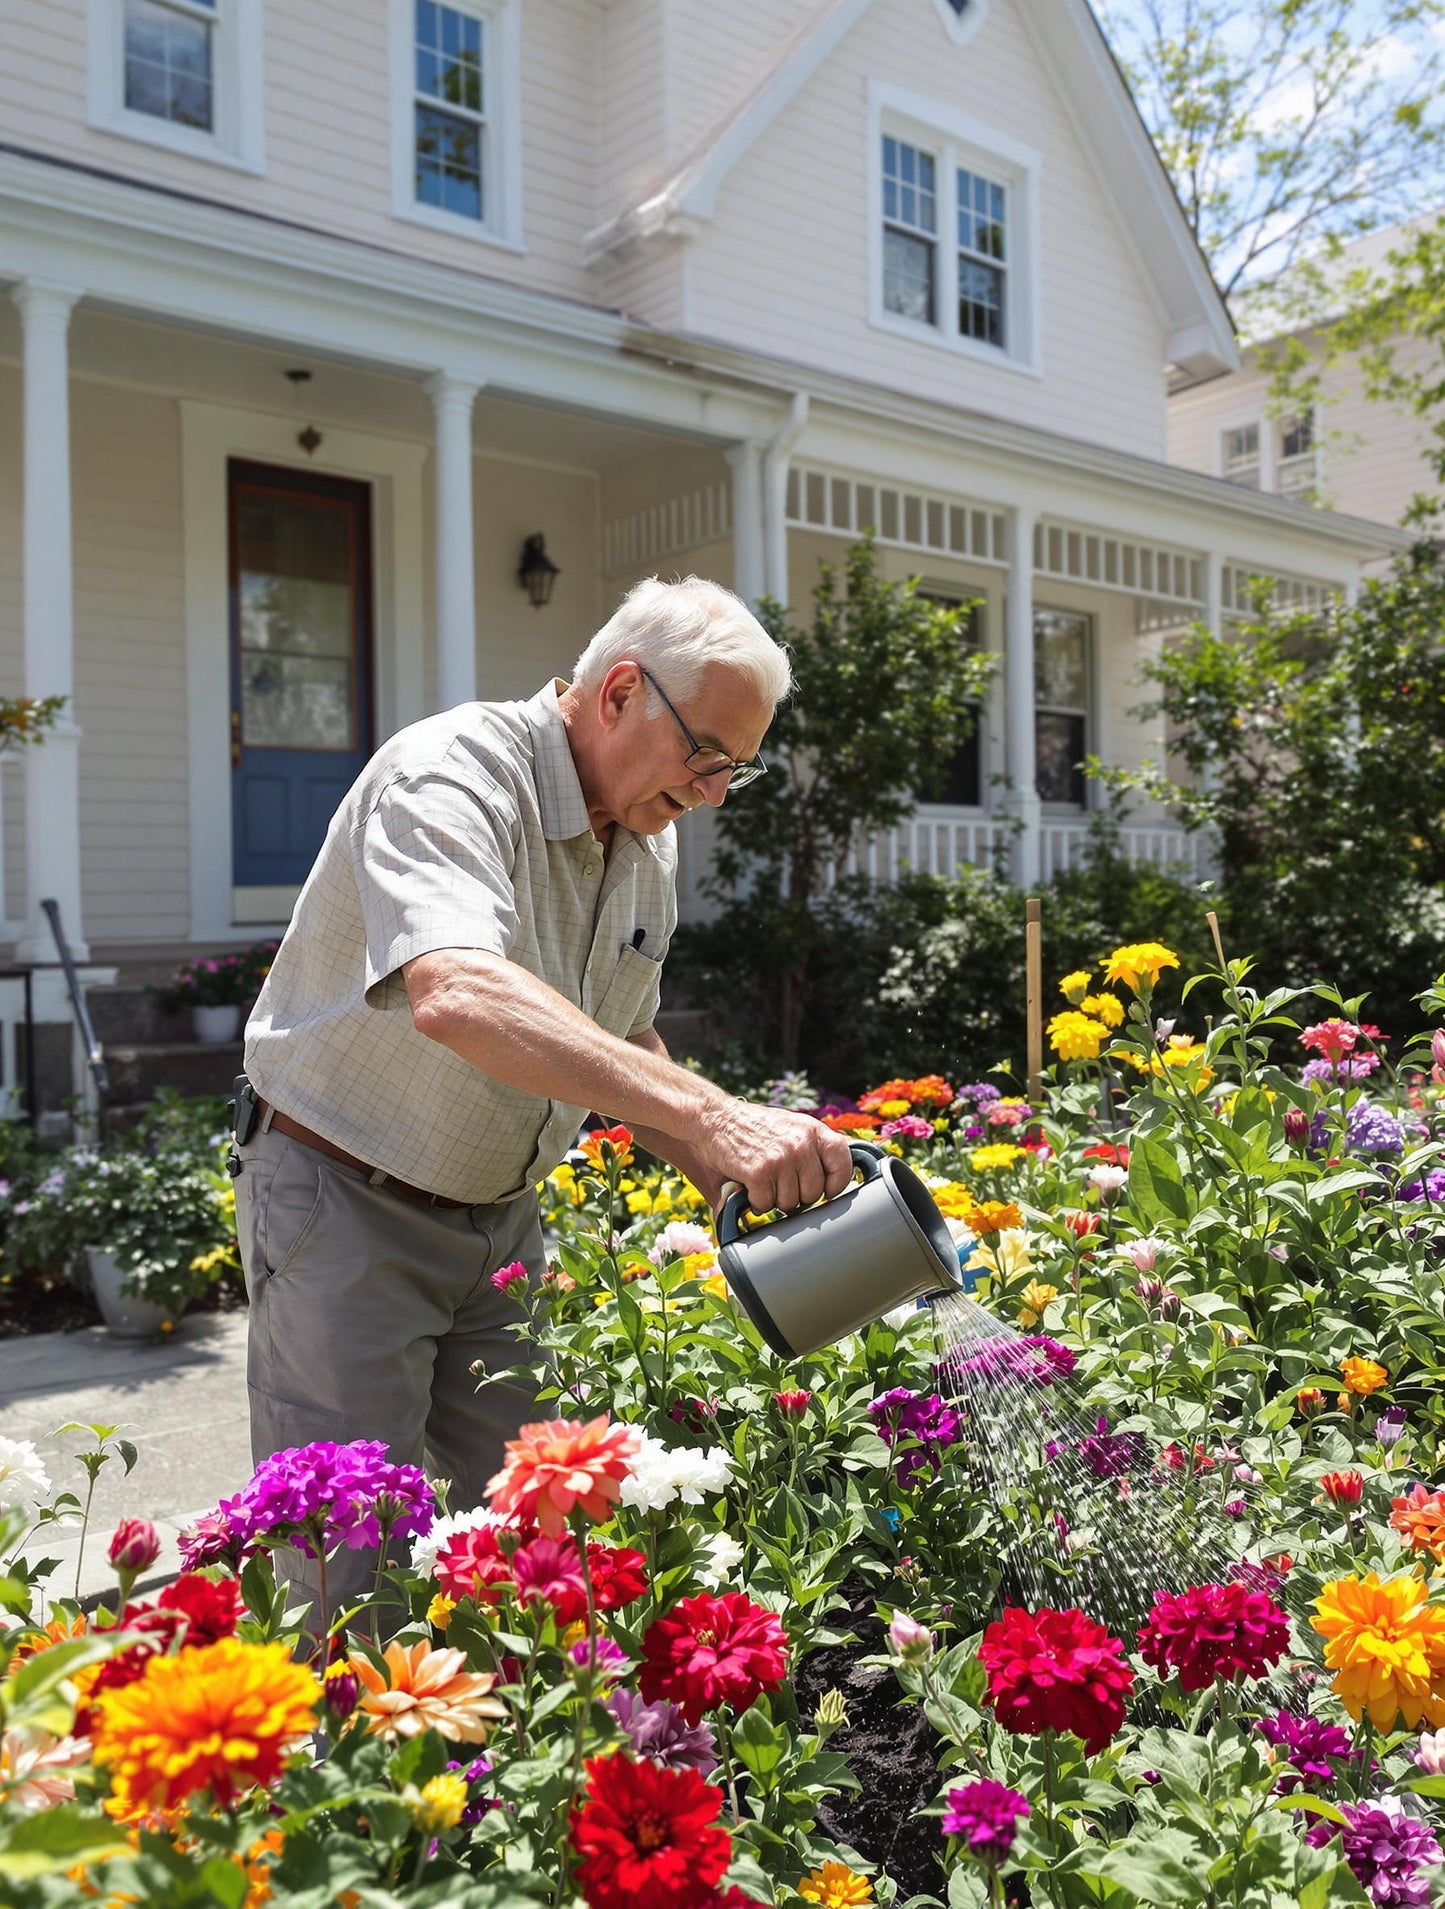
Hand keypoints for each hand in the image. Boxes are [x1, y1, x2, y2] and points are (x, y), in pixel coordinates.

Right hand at [697, 1102, 855, 1214]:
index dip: (835, 1184)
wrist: (715, 1117)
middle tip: (779, 1182)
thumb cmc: (755, 1127)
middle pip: (814, 1193)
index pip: (843, 1164)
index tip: (824, 1190)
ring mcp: (781, 1158)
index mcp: (813, 1130)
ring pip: (789, 1203)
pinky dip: (755, 1201)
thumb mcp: (792, 1126)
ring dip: (774, 1199)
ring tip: (763, 1179)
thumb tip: (841, 1177)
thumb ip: (815, 1147)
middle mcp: (801, 1143)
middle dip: (797, 1195)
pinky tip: (749, 1185)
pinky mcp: (759, 1172)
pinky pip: (766, 1205)